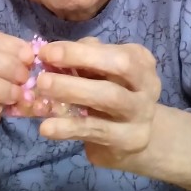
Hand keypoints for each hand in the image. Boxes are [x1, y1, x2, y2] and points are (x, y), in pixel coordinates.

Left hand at [37, 39, 160, 173]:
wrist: (133, 138)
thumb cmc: (111, 92)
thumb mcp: (103, 71)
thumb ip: (86, 58)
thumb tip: (54, 53)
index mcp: (141, 61)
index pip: (113, 48)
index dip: (81, 50)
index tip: (48, 51)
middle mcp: (147, 86)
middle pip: (119, 67)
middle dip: (80, 61)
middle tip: (46, 66)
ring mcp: (140, 115)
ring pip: (108, 98)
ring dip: (72, 91)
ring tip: (42, 89)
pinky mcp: (127, 141)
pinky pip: (95, 131)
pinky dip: (68, 128)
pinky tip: (46, 127)